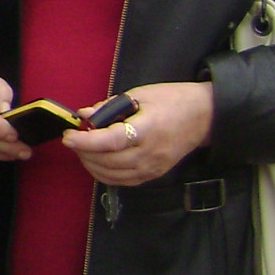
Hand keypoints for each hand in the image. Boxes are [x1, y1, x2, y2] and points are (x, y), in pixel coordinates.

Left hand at [64, 81, 212, 186]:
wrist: (205, 116)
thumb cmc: (172, 100)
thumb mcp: (140, 94)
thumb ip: (109, 107)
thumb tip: (84, 115)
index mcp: (148, 128)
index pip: (112, 141)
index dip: (86, 141)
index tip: (68, 137)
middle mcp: (151, 152)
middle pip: (109, 161)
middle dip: (84, 152)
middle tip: (73, 140)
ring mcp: (154, 167)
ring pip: (113, 174)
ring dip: (91, 164)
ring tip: (82, 149)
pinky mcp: (155, 174)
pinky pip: (124, 181)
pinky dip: (105, 174)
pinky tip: (96, 162)